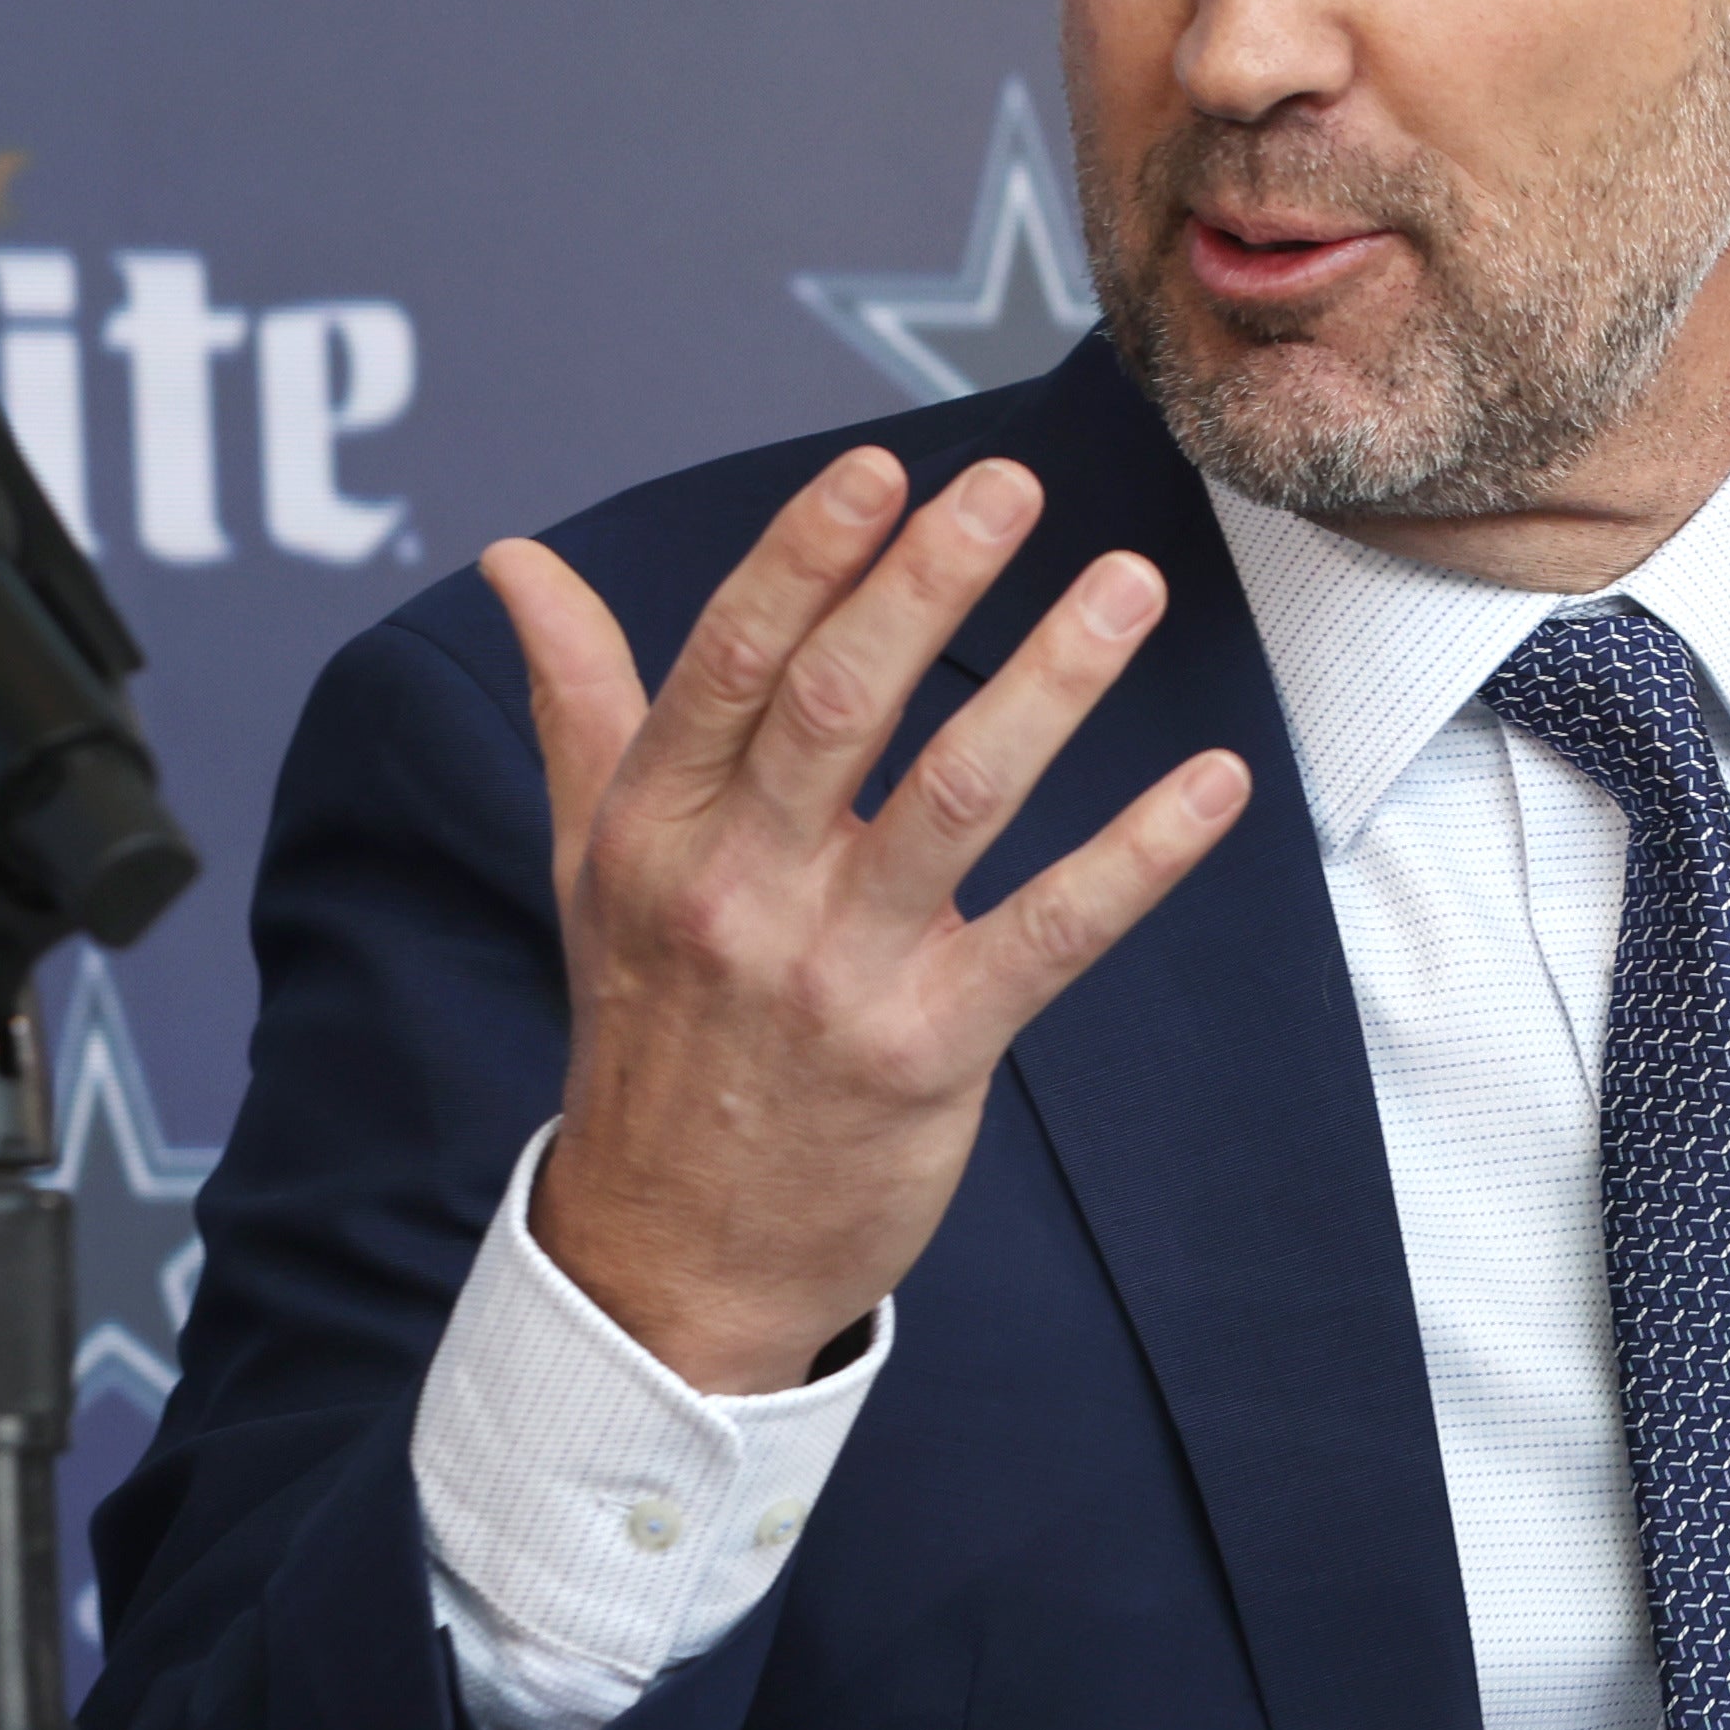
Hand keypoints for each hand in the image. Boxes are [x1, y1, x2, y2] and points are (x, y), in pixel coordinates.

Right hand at [506, 447, 1251, 1394]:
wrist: (668, 1262)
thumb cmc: (647, 1033)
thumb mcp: (588, 867)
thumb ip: (577, 703)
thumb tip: (515, 558)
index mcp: (651, 829)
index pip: (730, 661)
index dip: (808, 556)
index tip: (883, 466)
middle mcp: (733, 890)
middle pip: (840, 702)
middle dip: (930, 581)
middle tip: (1014, 486)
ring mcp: (834, 975)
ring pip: (956, 795)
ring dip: (1051, 682)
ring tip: (1127, 584)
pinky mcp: (929, 1053)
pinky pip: (1050, 934)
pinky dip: (1140, 854)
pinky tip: (1214, 783)